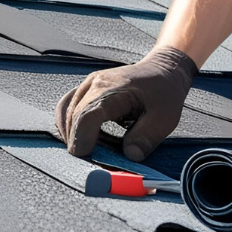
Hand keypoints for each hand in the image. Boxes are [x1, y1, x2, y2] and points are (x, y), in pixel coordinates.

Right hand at [54, 46, 197, 160]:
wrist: (163, 68)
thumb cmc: (164, 91)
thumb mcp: (165, 117)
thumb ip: (146, 138)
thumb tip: (130, 157)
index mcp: (113, 89)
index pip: (86, 115)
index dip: (82, 139)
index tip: (86, 158)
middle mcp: (95, 84)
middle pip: (73, 117)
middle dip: (79, 143)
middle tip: (93, 162)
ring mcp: (88, 85)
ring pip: (66, 113)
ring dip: (75, 135)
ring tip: (95, 149)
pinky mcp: (87, 90)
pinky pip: (69, 109)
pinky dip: (73, 126)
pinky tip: (89, 138)